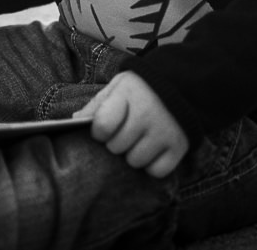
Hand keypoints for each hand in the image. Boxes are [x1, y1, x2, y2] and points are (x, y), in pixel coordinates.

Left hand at [74, 71, 188, 177]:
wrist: (180, 84)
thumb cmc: (140, 89)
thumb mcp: (117, 87)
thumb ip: (97, 104)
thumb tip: (75, 121)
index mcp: (128, 94)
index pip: (103, 126)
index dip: (99, 132)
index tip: (103, 129)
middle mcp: (147, 114)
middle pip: (117, 147)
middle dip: (115, 143)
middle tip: (123, 133)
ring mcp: (165, 132)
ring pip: (135, 161)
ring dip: (132, 155)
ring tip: (137, 140)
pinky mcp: (179, 147)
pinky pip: (157, 171)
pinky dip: (151, 166)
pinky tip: (152, 150)